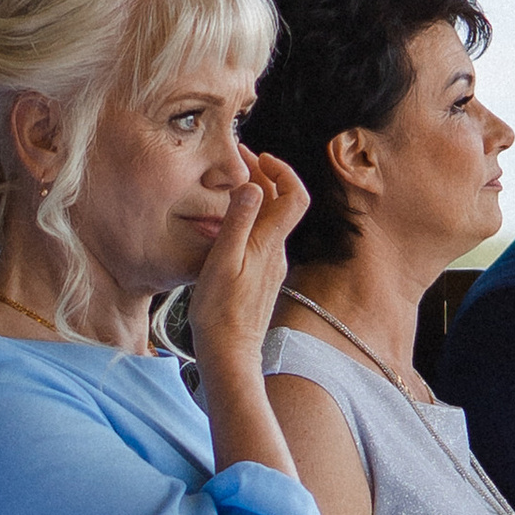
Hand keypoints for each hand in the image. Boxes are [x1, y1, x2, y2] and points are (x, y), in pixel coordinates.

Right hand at [188, 149, 307, 373]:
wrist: (229, 356)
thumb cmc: (220, 313)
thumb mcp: (222, 262)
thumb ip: (238, 222)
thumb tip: (252, 185)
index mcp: (268, 244)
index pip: (294, 195)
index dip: (281, 170)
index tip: (257, 159)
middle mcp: (275, 253)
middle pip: (280, 204)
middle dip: (262, 176)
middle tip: (235, 162)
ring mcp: (270, 267)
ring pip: (269, 221)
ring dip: (254, 198)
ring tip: (228, 186)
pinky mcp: (260, 279)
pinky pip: (260, 239)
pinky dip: (249, 220)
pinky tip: (227, 223)